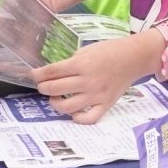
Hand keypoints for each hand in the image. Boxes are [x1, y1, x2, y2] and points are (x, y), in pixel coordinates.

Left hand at [32, 33, 159, 123]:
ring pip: (68, 107)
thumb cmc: (110, 50)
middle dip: (43, 88)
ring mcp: (97, 95)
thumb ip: (72, 62)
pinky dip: (78, 118)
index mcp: (82, 63)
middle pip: (56, 89)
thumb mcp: (88, 49)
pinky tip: (73, 112)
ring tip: (55, 99)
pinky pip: (89, 118)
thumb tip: (54, 73)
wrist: (134, 57)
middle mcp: (88, 81)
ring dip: (55, 104)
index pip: (53, 71)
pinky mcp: (106, 104)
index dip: (39, 74)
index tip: (33, 75)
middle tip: (43, 86)